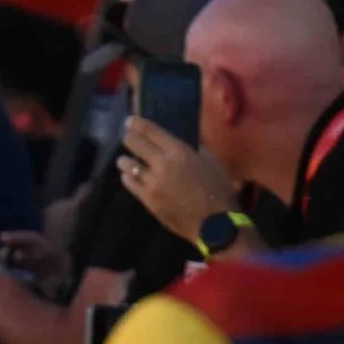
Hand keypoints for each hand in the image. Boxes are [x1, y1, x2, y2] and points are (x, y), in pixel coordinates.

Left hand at [119, 116, 237, 239]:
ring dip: (125, 160)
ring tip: (125, 159)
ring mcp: (151, 183)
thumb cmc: (218, 189)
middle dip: (128, 138)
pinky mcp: (147, 200)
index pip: (150, 131)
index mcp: (178, 151)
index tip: (130, 121)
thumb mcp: (211, 161)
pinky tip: (127, 174)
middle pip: (135, 145)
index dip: (137, 124)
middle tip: (127, 136)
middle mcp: (161, 164)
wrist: (214, 223)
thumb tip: (181, 140)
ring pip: (129, 166)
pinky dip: (127, 177)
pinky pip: (131, 185)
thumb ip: (194, 148)